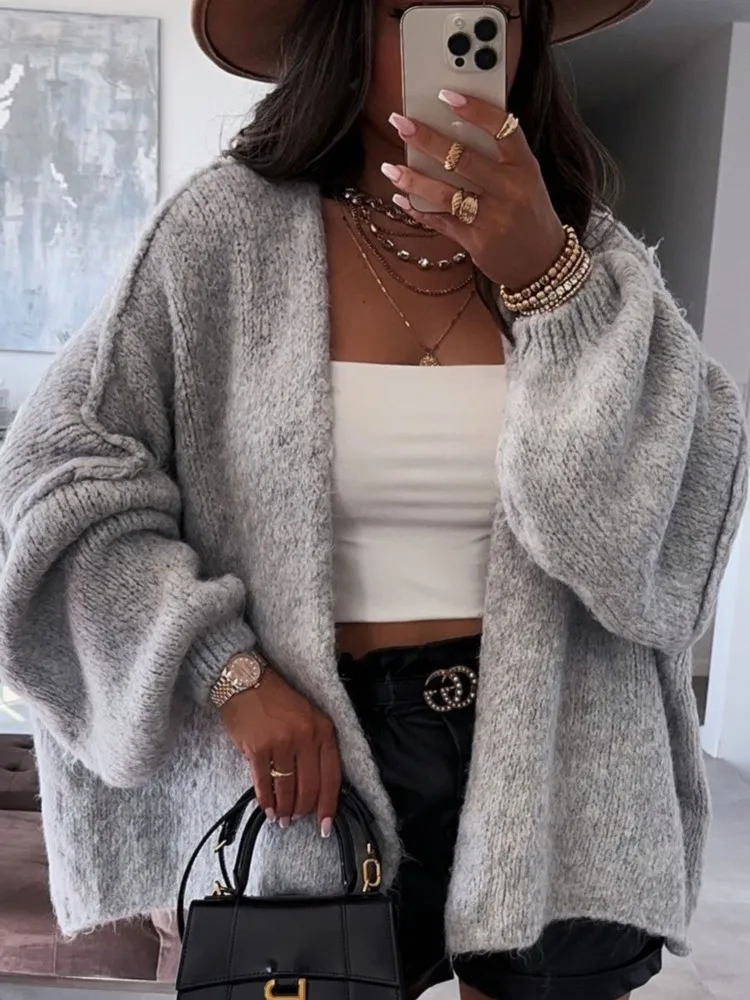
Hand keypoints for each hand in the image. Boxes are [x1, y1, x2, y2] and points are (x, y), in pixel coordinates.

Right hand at [220, 668, 341, 835]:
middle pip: (310, 786)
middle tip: (296, 819)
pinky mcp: (258, 748)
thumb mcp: (307, 715)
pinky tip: (266, 808)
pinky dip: (265, 800)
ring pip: (287, 788)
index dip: (328, 805)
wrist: (245, 680)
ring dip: (284, 808)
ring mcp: (282, 742)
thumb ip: (315, 746)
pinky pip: (263, 783)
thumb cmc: (276, 699)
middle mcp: (306, 736)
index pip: (332, 776)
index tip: (325, 825)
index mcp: (323, 728)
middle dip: (303, 809)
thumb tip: (315, 785)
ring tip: (281, 818)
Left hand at [383, 92, 565, 290]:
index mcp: (526, 168)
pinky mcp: (477, 242)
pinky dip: (418, 210)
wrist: (543, 263)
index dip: (475, 110)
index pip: (502, 130)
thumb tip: (454, 128)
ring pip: (446, 194)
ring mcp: (493, 219)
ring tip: (390, 168)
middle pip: (464, 160)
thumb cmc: (529, 214)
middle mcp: (511, 191)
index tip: (446, 95)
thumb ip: (500, 157)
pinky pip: (441, 222)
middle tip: (401, 123)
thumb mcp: (527, 180)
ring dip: (414, 180)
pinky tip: (401, 199)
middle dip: (428, 139)